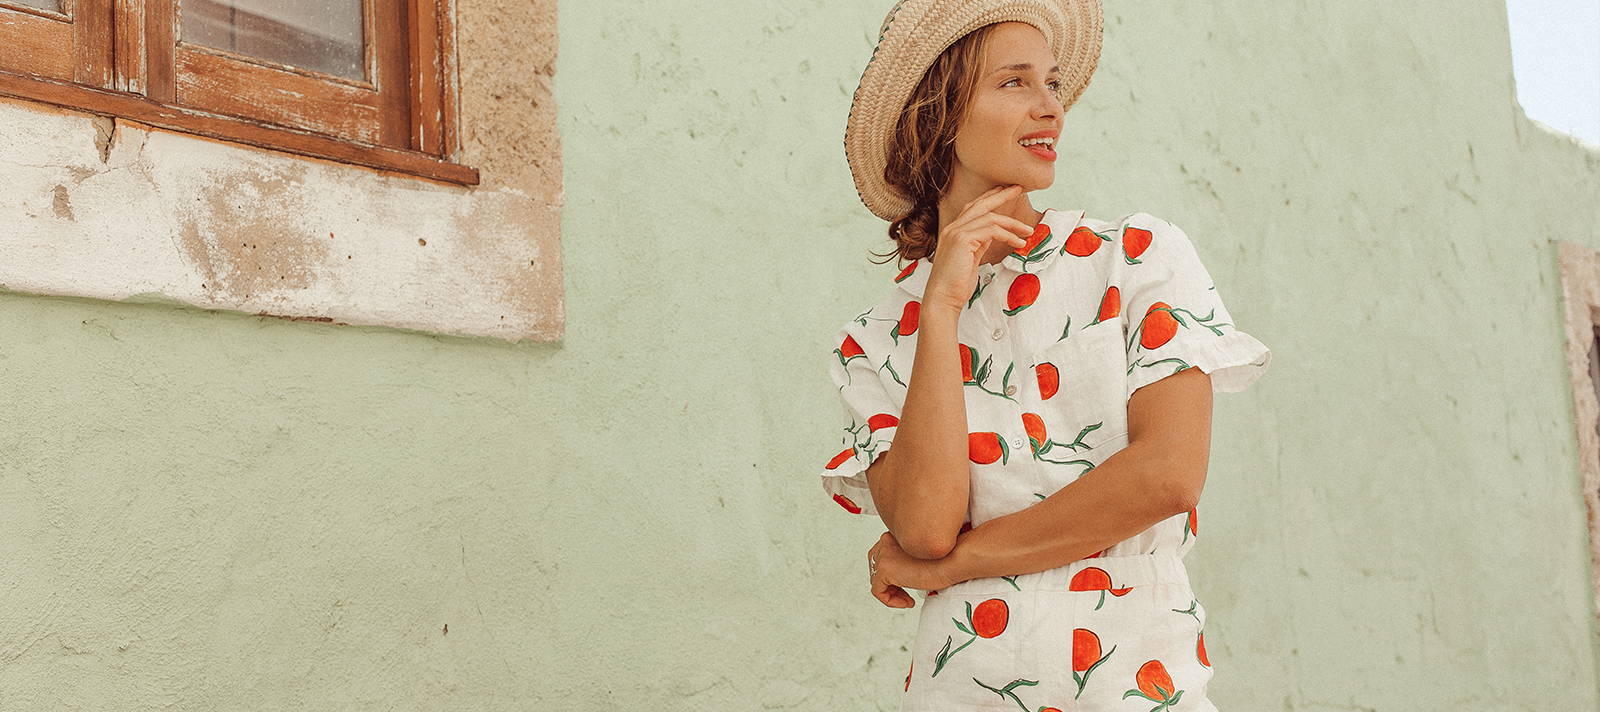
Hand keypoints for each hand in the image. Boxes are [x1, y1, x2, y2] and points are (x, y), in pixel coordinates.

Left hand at [868, 531, 958, 608]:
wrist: (953, 558)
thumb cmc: (946, 557)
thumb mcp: (923, 554)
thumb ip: (909, 558)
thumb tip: (904, 574)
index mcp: (895, 534)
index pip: (884, 553)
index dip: (894, 572)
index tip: (910, 582)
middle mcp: (886, 541)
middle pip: (875, 564)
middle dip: (890, 582)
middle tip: (906, 593)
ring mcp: (884, 555)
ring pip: (876, 579)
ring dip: (891, 592)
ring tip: (908, 599)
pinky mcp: (885, 569)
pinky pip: (878, 591)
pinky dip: (890, 600)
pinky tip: (908, 602)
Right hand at [922, 184, 1035, 311]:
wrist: (943, 298)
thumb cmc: (956, 285)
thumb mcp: (971, 259)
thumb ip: (979, 244)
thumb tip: (993, 235)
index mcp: (953, 231)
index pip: (973, 208)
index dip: (990, 198)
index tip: (1005, 191)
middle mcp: (953, 228)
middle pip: (980, 204)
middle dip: (1001, 195)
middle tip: (1018, 188)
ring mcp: (956, 232)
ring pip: (989, 217)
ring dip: (1013, 223)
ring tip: (1028, 231)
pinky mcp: (963, 240)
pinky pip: (992, 231)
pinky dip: (1009, 235)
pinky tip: (1019, 242)